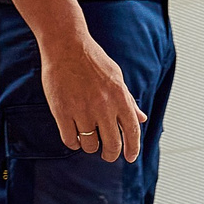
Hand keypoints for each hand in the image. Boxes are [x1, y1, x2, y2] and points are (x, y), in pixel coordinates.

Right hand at [40, 30, 144, 162]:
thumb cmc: (92, 60)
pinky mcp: (62, 112)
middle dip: (110, 154)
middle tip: (107, 154)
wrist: (66, 45)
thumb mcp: (116, 77)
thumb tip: (141, 118)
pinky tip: (75, 137)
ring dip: (90, 147)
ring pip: (90, 145)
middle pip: (112, 145)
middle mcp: (103, 107)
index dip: (132, 149)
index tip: (129, 158)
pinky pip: (70, 140)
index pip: (132, 132)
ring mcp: (82, 111)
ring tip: (88, 139)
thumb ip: (128, 100)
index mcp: (120, 98)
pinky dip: (74, 143)